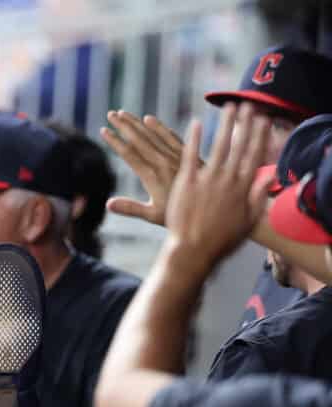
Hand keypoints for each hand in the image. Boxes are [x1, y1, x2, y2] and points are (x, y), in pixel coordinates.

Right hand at [101, 111, 197, 225]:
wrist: (213, 210)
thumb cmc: (179, 217)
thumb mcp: (153, 215)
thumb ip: (130, 208)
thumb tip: (107, 204)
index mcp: (151, 175)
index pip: (128, 153)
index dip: (114, 141)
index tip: (103, 130)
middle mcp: (162, 162)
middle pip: (139, 139)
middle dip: (123, 126)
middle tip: (110, 114)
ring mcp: (175, 156)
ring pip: (153, 135)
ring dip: (137, 123)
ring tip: (123, 113)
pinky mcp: (187, 154)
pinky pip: (171, 136)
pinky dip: (159, 127)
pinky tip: (149, 119)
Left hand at [165, 104, 272, 274]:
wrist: (193, 251)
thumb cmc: (220, 241)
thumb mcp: (247, 222)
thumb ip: (258, 198)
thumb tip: (270, 179)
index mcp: (242, 189)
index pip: (254, 156)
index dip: (260, 136)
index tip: (264, 120)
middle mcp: (226, 180)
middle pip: (238, 146)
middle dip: (245, 124)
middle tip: (249, 105)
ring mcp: (206, 179)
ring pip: (218, 145)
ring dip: (224, 124)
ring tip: (229, 107)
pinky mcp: (186, 182)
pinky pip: (189, 155)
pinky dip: (193, 138)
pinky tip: (195, 123)